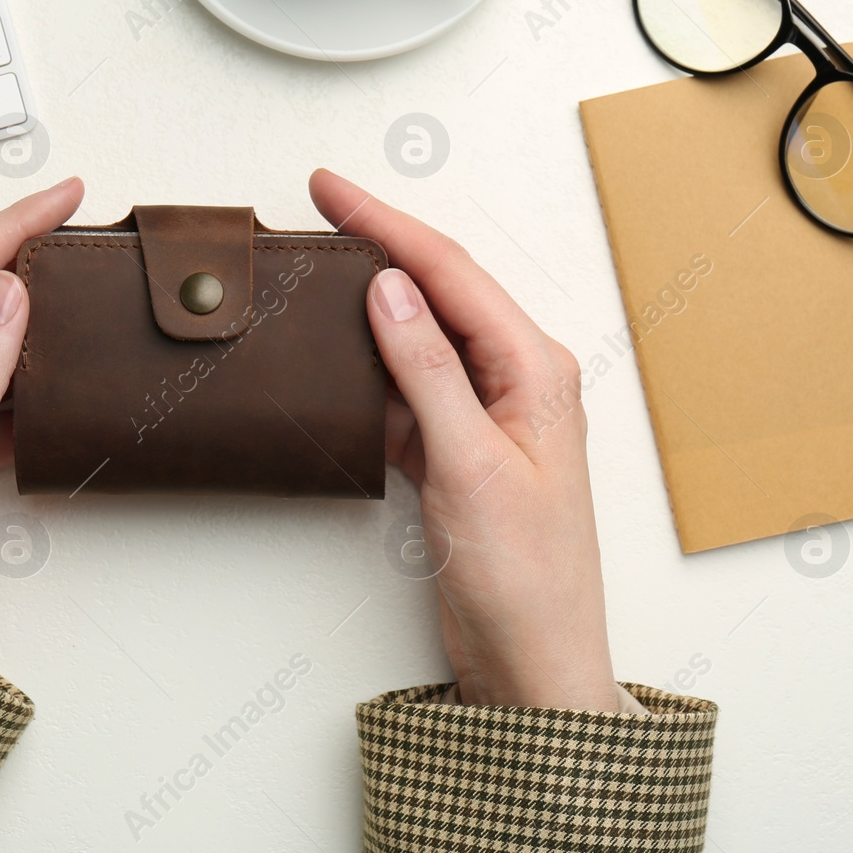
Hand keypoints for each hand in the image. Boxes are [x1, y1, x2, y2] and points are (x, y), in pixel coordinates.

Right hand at [310, 170, 618, 711]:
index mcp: (534, 369)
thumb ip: (429, 373)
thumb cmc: (527, 578)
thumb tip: (392, 292)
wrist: (534, 663)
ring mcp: (486, 416)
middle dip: (380, 246)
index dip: (386, 224)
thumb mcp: (471, 465)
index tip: (330, 188)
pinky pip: (409, 389)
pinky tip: (337, 358)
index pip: (450, 273)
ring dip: (371, 306)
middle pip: (438, 292)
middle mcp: (515, 380)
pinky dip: (371, 370)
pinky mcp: (458, 452)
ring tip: (318, 270)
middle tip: (319, 210)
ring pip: (420, 338)